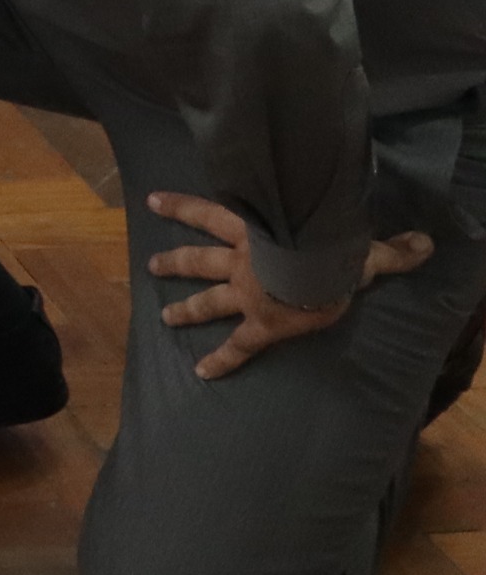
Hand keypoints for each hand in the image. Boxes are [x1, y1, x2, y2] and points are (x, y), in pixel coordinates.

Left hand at [149, 192, 435, 378]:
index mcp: (255, 235)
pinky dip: (220, 360)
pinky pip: (236, 346)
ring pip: (207, 300)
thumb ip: (386, 246)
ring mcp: (246, 294)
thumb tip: (423, 243)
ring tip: (164, 317)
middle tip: (152, 265)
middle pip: (199, 260)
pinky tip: (202, 373)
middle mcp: (242, 263)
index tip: (153, 200)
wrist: (318, 270)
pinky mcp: (258, 325)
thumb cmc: (332, 248)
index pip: (209, 214)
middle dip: (175, 263)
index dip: (181, 207)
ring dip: (185, 309)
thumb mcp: (355, 240)